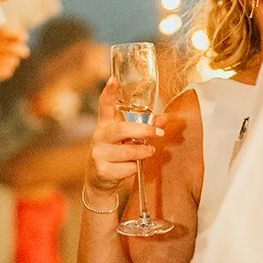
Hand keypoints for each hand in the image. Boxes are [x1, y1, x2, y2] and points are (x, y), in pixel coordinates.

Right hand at [85, 80, 163, 206]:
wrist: (99, 182)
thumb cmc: (116, 156)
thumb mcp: (128, 140)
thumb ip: (145, 128)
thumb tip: (165, 118)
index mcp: (105, 125)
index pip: (104, 105)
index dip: (108, 92)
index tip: (114, 79)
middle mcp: (99, 137)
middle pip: (122, 129)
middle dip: (144, 131)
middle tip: (159, 133)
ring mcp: (98, 153)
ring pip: (128, 151)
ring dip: (143, 152)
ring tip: (149, 151)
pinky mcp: (101, 170)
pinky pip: (126, 168)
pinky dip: (134, 169)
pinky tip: (130, 168)